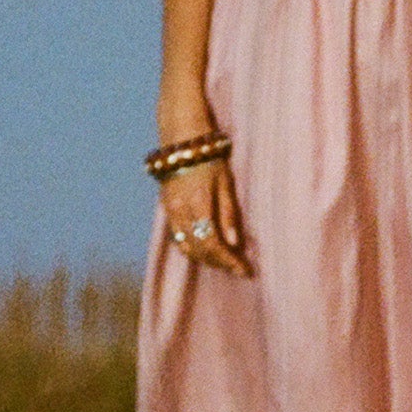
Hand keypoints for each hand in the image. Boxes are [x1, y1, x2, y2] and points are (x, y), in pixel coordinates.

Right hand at [160, 152, 251, 276]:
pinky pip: (177, 238)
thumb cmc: (210, 158)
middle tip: (237, 268)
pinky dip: (191, 248)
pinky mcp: (166, 209)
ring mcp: (171, 211)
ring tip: (223, 261)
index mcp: (199, 204)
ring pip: (185, 247)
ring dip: (205, 259)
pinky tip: (204, 249)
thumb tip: (234, 244)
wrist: (182, 140)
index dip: (228, 261)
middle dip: (219, 263)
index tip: (245, 270)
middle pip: (199, 250)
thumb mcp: (226, 182)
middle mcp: (181, 211)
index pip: (213, 244)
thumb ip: (228, 213)